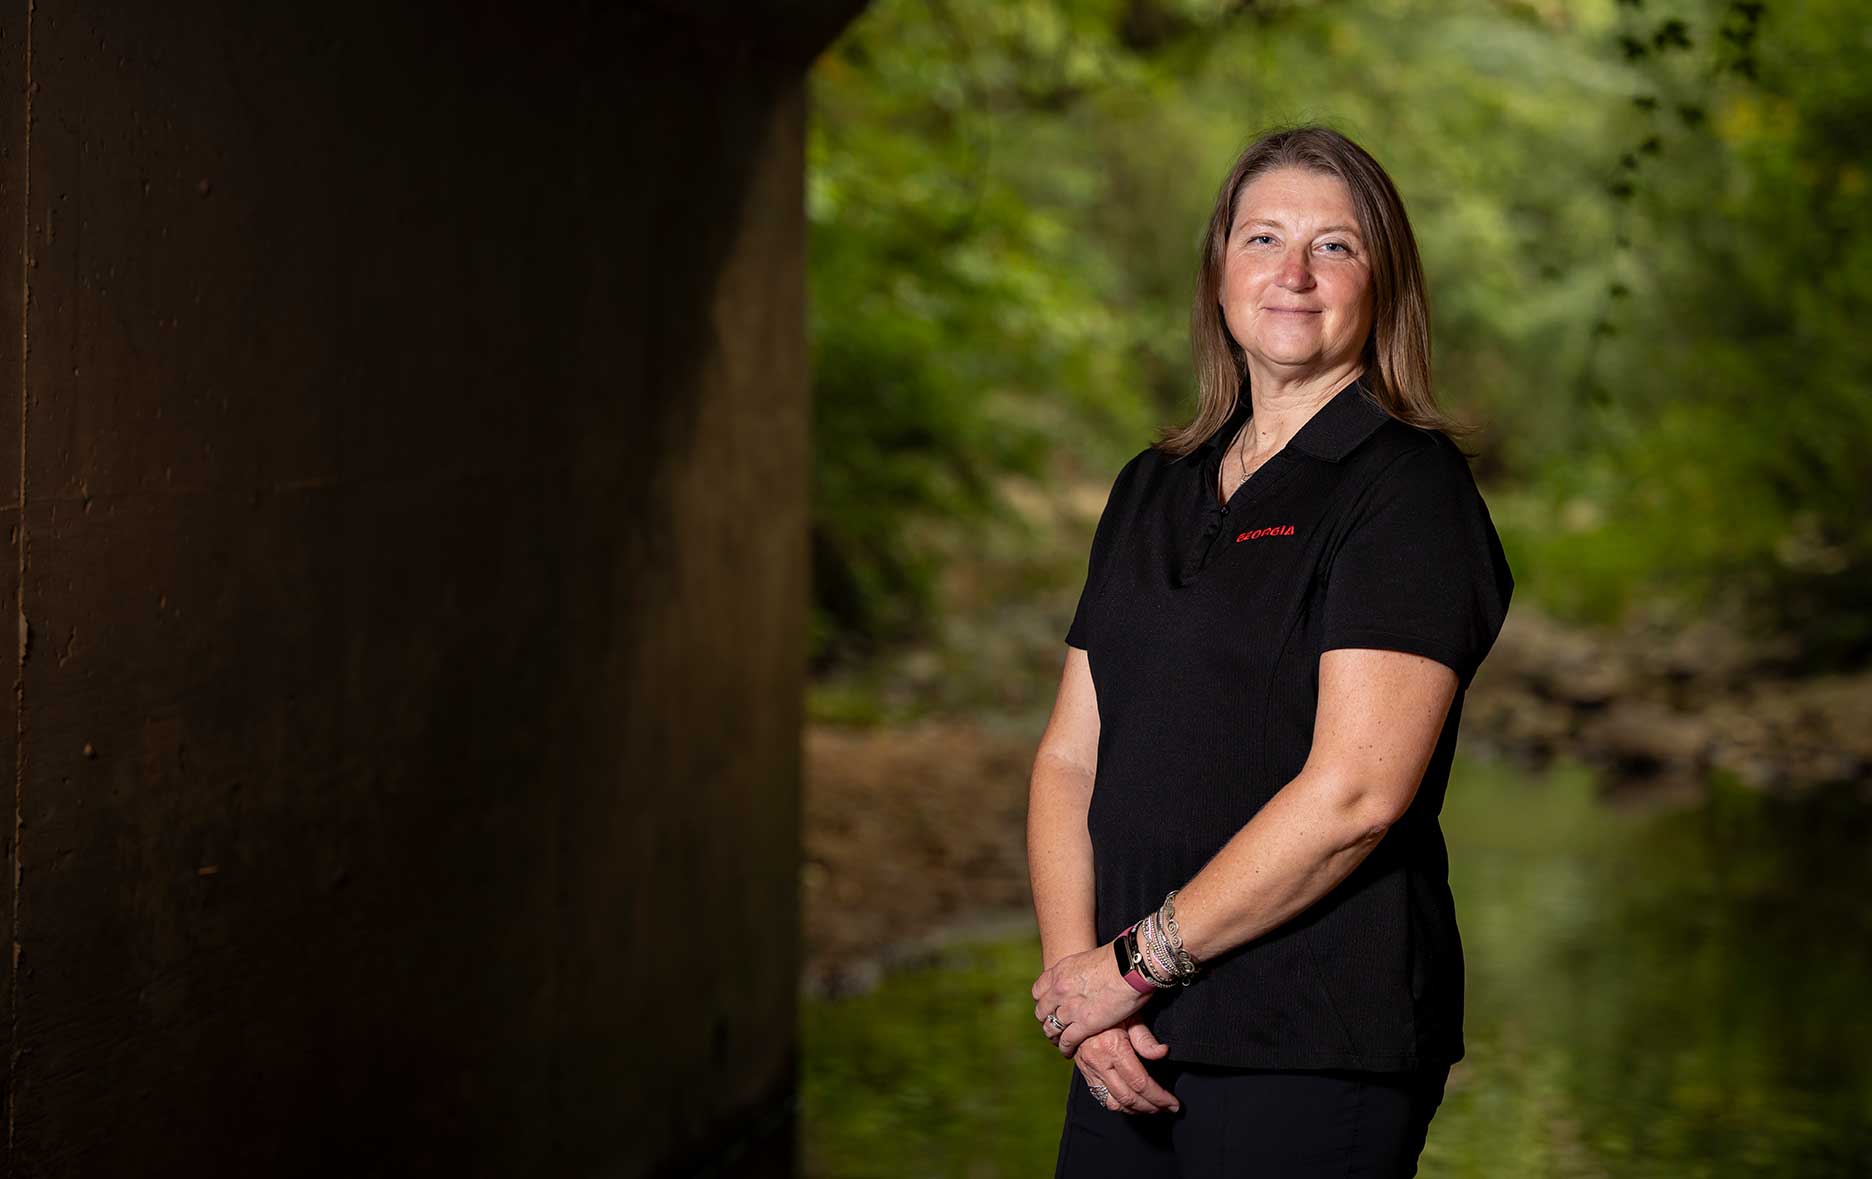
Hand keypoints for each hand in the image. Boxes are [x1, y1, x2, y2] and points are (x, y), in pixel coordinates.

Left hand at [1031, 939, 1150, 1057]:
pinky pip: (1067, 1040)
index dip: (1043, 1001)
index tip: (1049, 1007)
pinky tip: (1068, 1052)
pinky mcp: (1084, 1024)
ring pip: (1051, 1028)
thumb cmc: (1118, 959)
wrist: (1130, 966)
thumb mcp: (1087, 960)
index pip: (1038, 991)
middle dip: (1046, 1020)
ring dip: (1054, 1036)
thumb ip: (1077, 972)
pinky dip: (1065, 1048)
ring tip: (1058, 1041)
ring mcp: (1069, 1008)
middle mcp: (1059, 990)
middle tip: (1053, 1026)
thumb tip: (1083, 976)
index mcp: (1059, 972)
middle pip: (1042, 1011)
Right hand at [1073, 1017, 1178, 1114]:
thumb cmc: (1109, 1007)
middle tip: (1167, 1108)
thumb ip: (1146, 1039)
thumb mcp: (1131, 1017)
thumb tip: (1162, 1053)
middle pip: (1128, 1098)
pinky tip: (1131, 1102)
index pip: (1140, 1083)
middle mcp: (1098, 1062)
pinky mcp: (1084, 1073)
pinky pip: (1101, 1097)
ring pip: (1113, 1103)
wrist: (1079, 1007)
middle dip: (1151, 1107)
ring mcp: (1089, 1069)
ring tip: (1151, 1107)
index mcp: (1112, 1047)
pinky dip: (1118, 1105)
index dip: (1159, 1097)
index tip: (1173, 1103)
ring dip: (1135, 1110)